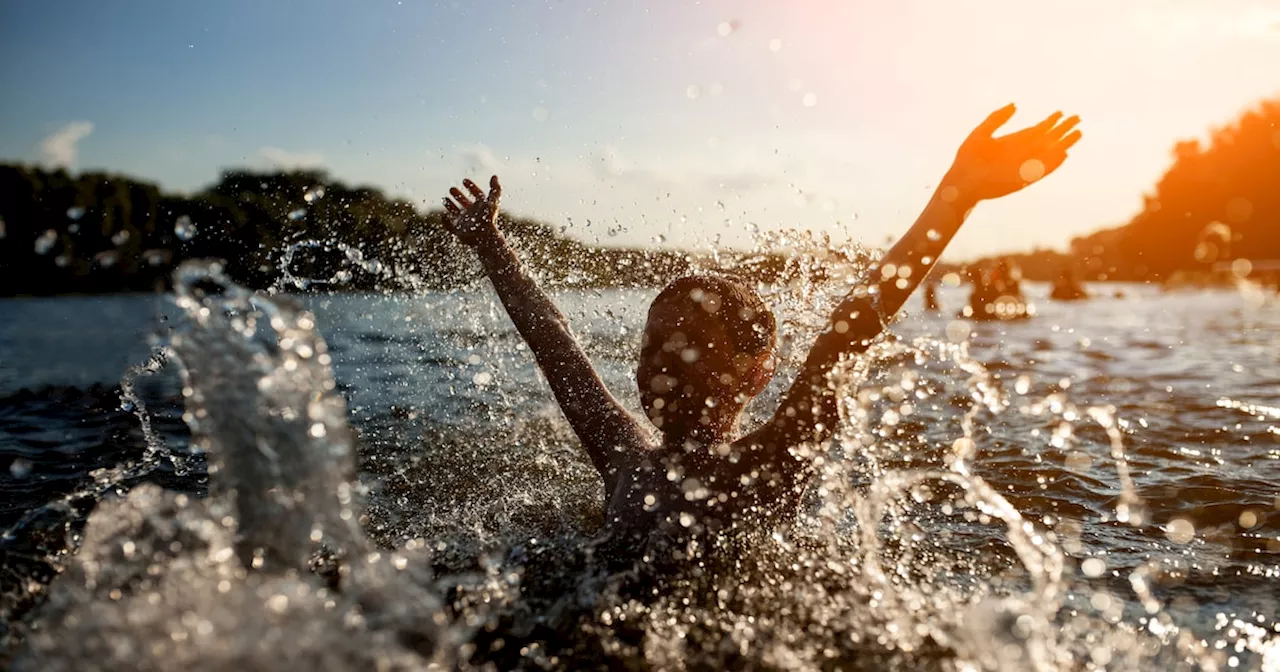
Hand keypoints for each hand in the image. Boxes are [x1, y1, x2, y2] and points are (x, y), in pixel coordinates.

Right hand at [441, 175, 501, 245]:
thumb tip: (494, 176)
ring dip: (450, 205)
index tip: (465, 180)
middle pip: (465, 203)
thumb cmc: (489, 218)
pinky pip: (450, 226)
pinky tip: (443, 215)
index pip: (477, 195)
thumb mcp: (493, 201)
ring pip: (456, 213)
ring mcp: (466, 223)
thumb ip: (495, 189)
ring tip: (445, 198)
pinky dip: (445, 221)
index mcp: (482, 207)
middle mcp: (473, 214)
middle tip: (452, 189)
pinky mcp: (459, 232)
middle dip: (458, 195)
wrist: (483, 236)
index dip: (472, 187)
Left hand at [946, 104, 1080, 201]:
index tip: (1060, 112)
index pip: (1036, 130)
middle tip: (1077, 118)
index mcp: (1012, 142)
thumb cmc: (967, 159)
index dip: (1049, 121)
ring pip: (1048, 153)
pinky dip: (1053, 163)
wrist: (961, 182)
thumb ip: (997, 118)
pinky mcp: (1023, 179)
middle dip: (1062, 129)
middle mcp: (1021, 153)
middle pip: (1046, 139)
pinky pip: (1042, 170)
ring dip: (1063, 143)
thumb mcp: (981, 133)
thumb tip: (1014, 105)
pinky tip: (1064, 154)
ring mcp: (1023, 166)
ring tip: (1078, 133)